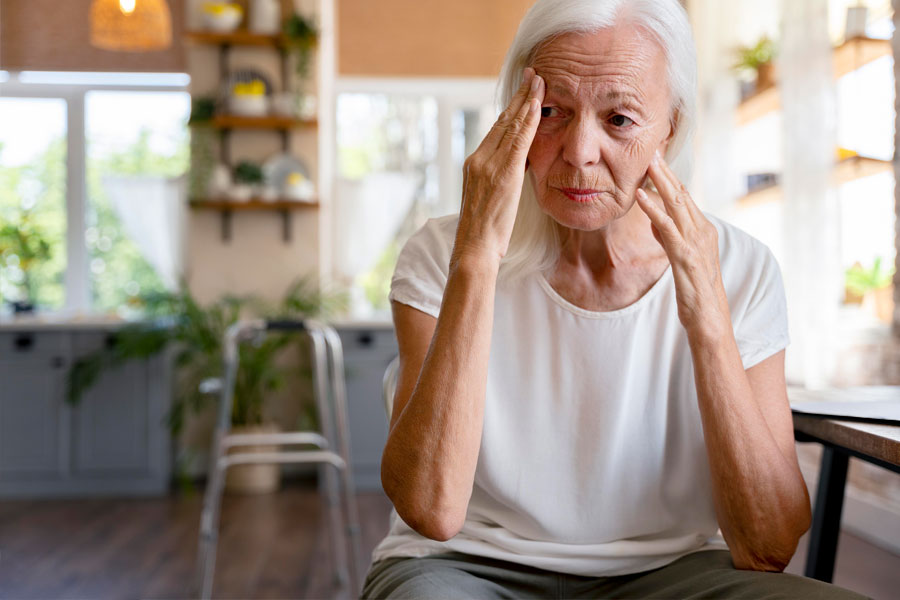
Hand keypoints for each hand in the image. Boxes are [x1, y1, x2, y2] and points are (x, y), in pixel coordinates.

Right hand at [452, 67, 544, 266]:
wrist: (474, 248)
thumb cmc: (483, 234)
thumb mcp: (490, 201)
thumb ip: (500, 181)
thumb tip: (515, 170)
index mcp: (474, 164)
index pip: (496, 130)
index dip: (511, 109)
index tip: (523, 94)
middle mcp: (478, 159)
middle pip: (502, 121)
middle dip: (519, 96)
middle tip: (533, 75)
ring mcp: (488, 164)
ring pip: (510, 125)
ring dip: (527, 101)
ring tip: (539, 81)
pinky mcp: (501, 173)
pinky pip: (518, 140)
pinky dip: (528, 121)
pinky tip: (538, 106)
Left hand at [635, 151, 729, 333]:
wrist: (710, 318)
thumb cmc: (696, 291)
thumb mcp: (680, 258)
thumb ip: (669, 237)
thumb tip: (654, 220)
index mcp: (702, 231)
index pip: (685, 198)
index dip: (670, 178)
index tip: (656, 160)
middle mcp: (702, 231)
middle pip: (682, 195)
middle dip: (666, 172)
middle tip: (652, 150)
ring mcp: (695, 242)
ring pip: (677, 205)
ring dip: (661, 182)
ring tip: (647, 163)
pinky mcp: (685, 256)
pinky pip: (667, 227)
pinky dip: (653, 209)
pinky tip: (640, 197)